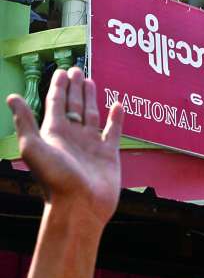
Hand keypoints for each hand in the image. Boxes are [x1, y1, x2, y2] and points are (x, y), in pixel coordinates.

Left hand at [7, 67, 122, 226]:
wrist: (80, 207)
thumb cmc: (55, 179)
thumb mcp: (33, 147)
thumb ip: (25, 121)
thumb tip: (11, 97)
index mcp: (54, 132)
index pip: (56, 103)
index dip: (59, 87)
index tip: (62, 71)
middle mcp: (72, 136)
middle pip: (73, 105)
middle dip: (74, 88)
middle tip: (77, 70)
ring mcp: (91, 144)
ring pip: (91, 114)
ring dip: (90, 97)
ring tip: (91, 81)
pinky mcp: (108, 153)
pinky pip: (112, 130)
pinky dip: (116, 118)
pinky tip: (117, 105)